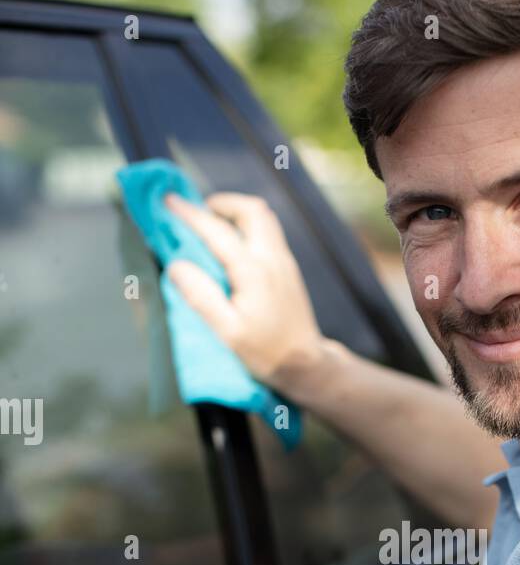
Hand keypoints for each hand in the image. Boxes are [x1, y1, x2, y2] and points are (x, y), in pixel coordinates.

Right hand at [164, 191, 324, 397]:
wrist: (305, 364)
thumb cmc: (266, 352)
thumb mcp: (228, 332)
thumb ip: (201, 297)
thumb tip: (176, 266)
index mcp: (254, 272)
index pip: (218, 232)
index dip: (190, 214)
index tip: (168, 200)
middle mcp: (273, 259)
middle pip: (251, 210)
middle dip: (222, 204)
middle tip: (198, 212)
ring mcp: (284, 262)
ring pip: (264, 218)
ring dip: (237, 213)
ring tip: (213, 225)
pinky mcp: (288, 269)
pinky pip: (268, 233)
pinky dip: (247, 227)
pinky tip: (233, 244)